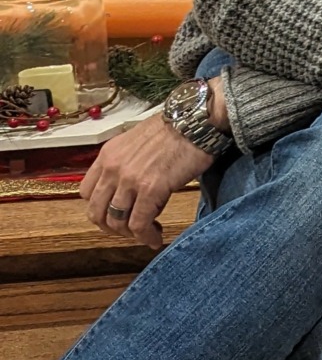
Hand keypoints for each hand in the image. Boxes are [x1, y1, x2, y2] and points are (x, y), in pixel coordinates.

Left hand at [80, 112, 217, 248]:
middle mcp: (113, 168)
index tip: (117, 212)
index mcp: (108, 155)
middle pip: (96, 212)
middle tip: (129, 230)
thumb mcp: (139, 140)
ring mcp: (130, 180)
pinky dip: (146, 236)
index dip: (100, 208)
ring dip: (130, 234)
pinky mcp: (151, 189)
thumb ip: (127, 161)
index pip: (87, 192)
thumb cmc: (177, 128)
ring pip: (116, 221)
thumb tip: (134, 185)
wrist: (197, 120)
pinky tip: (156, 239)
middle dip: (111, 227)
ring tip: (147, 234)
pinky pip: (140, 223)